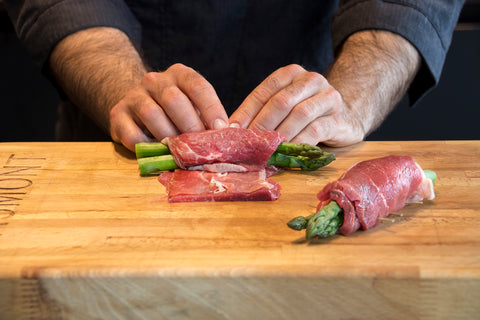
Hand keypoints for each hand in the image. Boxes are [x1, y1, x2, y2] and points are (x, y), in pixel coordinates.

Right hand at [110, 63, 228, 150]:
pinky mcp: (118, 114)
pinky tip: (156, 153)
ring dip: (168, 137)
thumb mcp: (193, 107)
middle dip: (190, 126)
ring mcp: (134, 95)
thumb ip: (207, 118)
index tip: (221, 129)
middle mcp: (155, 80)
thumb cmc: (175, 112)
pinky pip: (131, 133)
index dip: (211, 108)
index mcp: (179, 75)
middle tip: (200, 146)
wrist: (136, 106)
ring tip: (179, 152)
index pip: (198, 86)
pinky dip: (146, 146)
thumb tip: (229, 137)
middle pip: (174, 100)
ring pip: (152, 114)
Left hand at [229, 64, 365, 146]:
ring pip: (299, 115)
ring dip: (280, 135)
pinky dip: (298, 143)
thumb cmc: (306, 114)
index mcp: (291, 74)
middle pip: (281, 101)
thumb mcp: (284, 107)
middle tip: (247, 143)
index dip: (247, 111)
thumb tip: (232, 131)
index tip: (232, 130)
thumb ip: (263, 113)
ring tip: (265, 151)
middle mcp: (310, 80)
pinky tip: (287, 154)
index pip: (264, 91)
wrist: (345, 118)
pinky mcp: (339, 119)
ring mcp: (327, 98)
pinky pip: (316, 130)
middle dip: (261, 124)